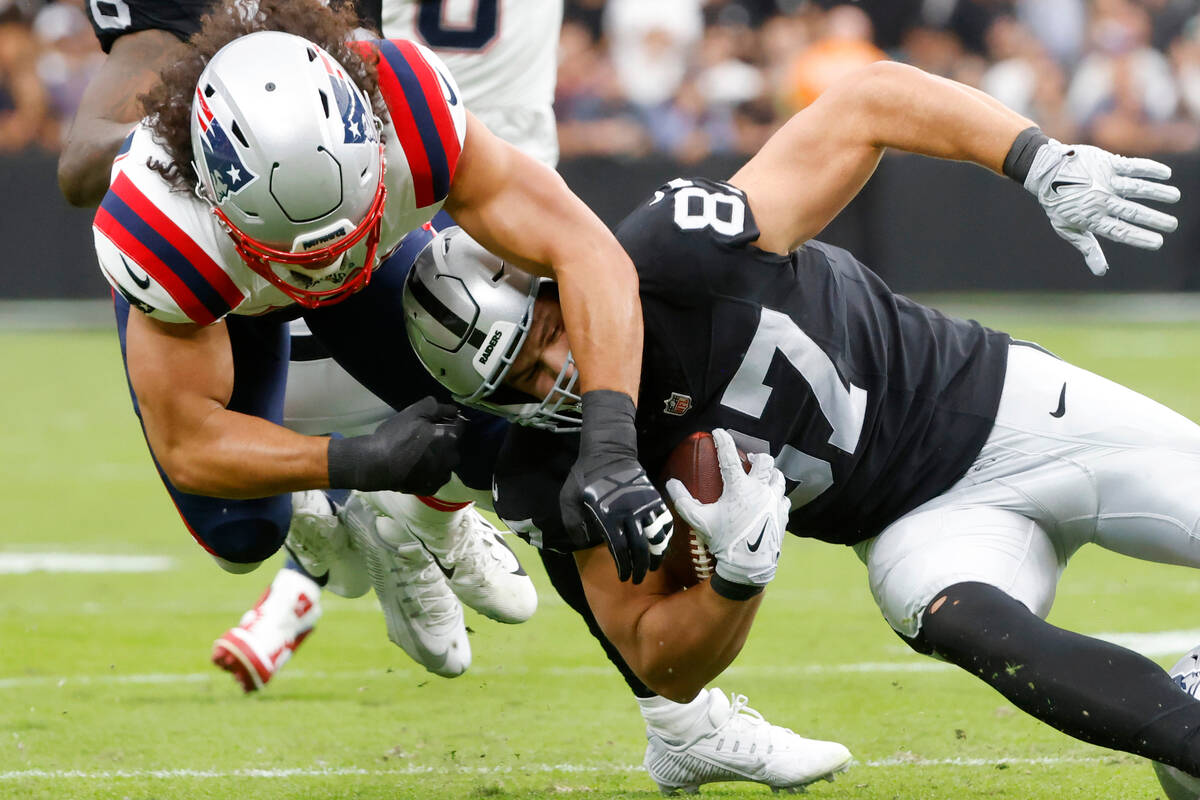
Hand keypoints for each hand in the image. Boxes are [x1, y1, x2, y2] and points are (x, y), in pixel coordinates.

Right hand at [327, 396, 463, 493]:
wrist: (377, 465)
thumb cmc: (396, 437)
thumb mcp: (413, 413)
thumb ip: (435, 407)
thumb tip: (452, 409)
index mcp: (450, 438)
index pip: (460, 424)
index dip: (449, 420)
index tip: (436, 419)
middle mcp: (452, 459)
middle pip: (453, 444)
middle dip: (444, 439)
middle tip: (424, 436)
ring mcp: (442, 476)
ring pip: (446, 461)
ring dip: (438, 456)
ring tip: (419, 453)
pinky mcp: (431, 488)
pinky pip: (436, 476)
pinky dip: (430, 471)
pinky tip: (417, 466)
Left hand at [559, 390, 672, 583]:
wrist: (608, 450)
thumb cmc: (584, 476)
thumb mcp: (568, 498)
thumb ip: (573, 523)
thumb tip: (584, 543)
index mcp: (608, 516)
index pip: (619, 549)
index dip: (623, 566)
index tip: (623, 578)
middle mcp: (629, 513)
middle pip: (639, 548)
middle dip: (639, 567)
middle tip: (637, 579)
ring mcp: (644, 505)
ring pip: (656, 537)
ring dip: (655, 555)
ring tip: (652, 567)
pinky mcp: (654, 498)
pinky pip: (664, 522)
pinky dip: (665, 537)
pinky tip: (662, 547)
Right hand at [665, 429, 787, 589]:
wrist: (749, 566)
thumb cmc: (723, 541)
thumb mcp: (699, 521)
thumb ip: (683, 501)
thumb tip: (671, 483)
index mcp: (738, 488)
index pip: (729, 457)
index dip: (723, 441)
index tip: (718, 431)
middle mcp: (759, 490)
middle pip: (765, 462)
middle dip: (758, 456)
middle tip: (750, 459)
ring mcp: (774, 502)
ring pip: (779, 477)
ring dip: (771, 474)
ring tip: (763, 477)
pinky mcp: (783, 514)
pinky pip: (784, 498)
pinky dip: (777, 494)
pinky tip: (771, 499)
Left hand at [1024, 140, 1179, 275]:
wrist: (1044, 171)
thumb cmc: (1058, 204)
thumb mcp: (1068, 228)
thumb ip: (1087, 247)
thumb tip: (1101, 271)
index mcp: (1091, 218)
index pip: (1119, 231)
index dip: (1139, 237)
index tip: (1158, 242)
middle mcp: (1100, 200)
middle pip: (1131, 212)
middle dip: (1154, 219)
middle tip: (1173, 225)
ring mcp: (1104, 181)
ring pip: (1135, 187)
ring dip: (1157, 192)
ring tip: (1174, 196)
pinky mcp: (1106, 163)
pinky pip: (1132, 166)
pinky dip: (1149, 169)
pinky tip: (1166, 174)